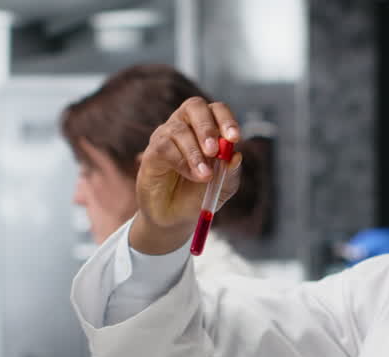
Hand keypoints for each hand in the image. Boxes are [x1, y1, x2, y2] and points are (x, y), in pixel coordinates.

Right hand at [132, 97, 242, 254]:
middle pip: (194, 107)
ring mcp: (166, 136)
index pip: (216, 110)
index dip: (226, 119)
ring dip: (195, 153)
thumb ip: (231, 172)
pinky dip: (182, 162)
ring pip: (179, 130)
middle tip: (214, 151)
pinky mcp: (152, 152)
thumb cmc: (200, 195)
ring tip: (205, 176)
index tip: (235, 138)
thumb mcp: (223, 187)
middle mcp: (185, 125)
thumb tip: (237, 156)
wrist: (175, 218)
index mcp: (206, 127)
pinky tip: (191, 176)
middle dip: (207, 128)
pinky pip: (165, 147)